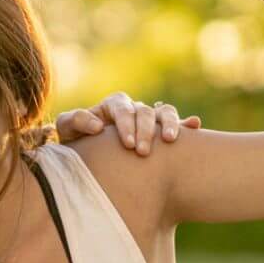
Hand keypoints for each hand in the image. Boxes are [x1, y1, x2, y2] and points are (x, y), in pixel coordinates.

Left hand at [51, 92, 199, 156]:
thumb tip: (98, 126)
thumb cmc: (77, 142)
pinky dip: (187, 123)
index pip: (121, 108)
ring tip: (171, 140)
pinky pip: (177, 123)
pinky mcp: (160, 132)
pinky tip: (195, 125)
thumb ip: (76, 121)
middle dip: (145, 130)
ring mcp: (148, 120)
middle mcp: (133, 110)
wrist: (88, 155)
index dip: (126, 123)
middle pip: (144, 111)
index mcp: (111, 107)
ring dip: (170, 124)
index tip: (127, 144)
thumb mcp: (68, 130)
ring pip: (164, 112)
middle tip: (142, 152)